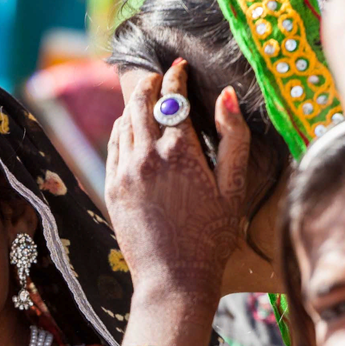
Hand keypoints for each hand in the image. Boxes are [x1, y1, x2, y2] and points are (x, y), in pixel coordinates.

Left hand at [105, 60, 249, 308]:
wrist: (173, 279)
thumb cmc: (212, 237)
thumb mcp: (233, 187)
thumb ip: (233, 138)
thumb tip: (226, 94)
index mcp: (179, 151)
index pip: (173, 97)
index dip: (175, 77)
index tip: (179, 67)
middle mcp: (146, 156)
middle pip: (141, 102)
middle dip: (150, 83)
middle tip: (157, 76)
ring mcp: (124, 172)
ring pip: (124, 122)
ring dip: (134, 104)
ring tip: (145, 97)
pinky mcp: (111, 188)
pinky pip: (113, 146)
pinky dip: (121, 129)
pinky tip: (130, 128)